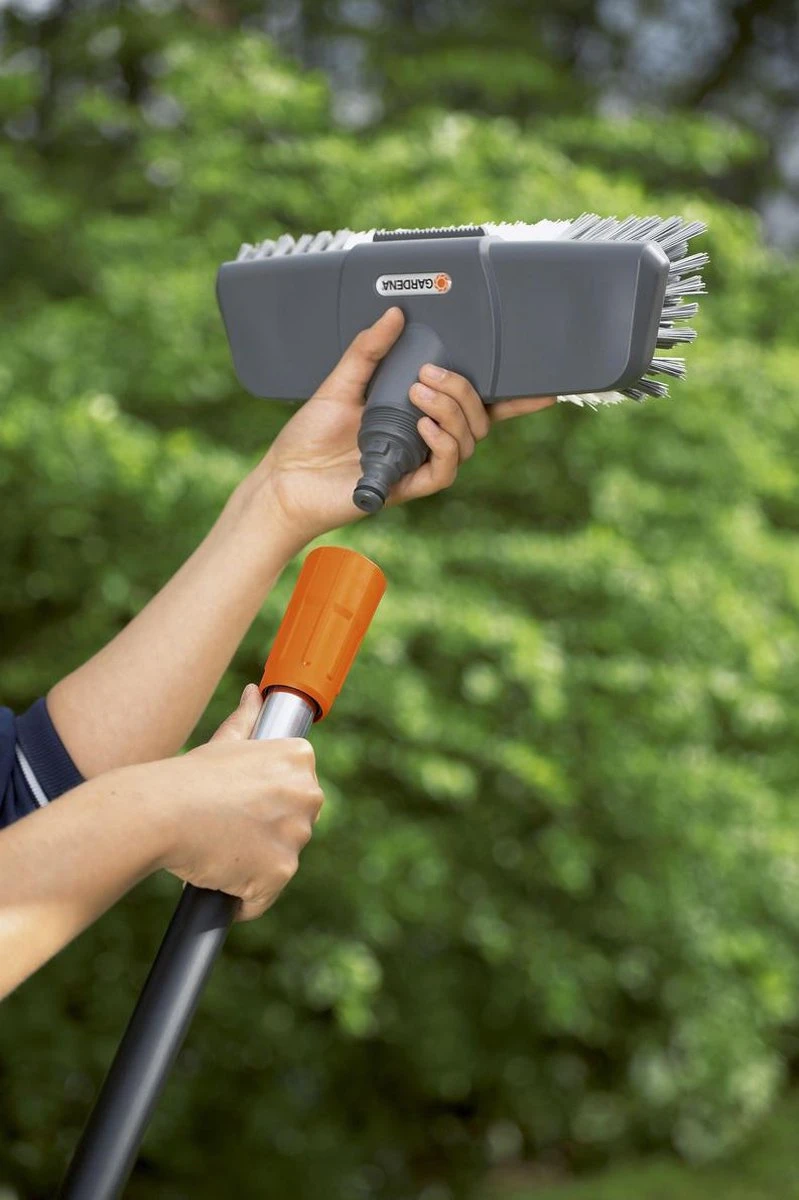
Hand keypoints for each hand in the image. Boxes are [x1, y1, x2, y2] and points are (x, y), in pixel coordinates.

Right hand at [136, 685, 322, 920]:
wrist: (160, 812)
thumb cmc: (188, 778)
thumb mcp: (225, 742)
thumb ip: (248, 719)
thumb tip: (255, 693)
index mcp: (299, 758)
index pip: (297, 792)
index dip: (265, 803)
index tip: (239, 804)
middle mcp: (308, 793)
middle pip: (293, 826)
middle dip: (263, 833)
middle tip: (224, 826)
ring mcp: (296, 834)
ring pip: (279, 861)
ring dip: (252, 864)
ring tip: (218, 847)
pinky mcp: (280, 872)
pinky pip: (263, 896)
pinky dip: (242, 897)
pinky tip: (219, 877)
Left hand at [251, 307, 554, 547]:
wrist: (283, 480)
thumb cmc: (309, 437)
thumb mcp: (340, 382)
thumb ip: (368, 350)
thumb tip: (394, 313)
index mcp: (417, 413)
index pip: (474, 405)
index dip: (513, 398)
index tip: (542, 383)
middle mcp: (425, 440)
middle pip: (477, 419)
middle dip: (463, 391)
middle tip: (430, 374)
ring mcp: (419, 463)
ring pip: (467, 441)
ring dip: (452, 412)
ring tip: (420, 394)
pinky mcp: (407, 486)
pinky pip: (445, 469)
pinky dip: (443, 444)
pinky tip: (425, 427)